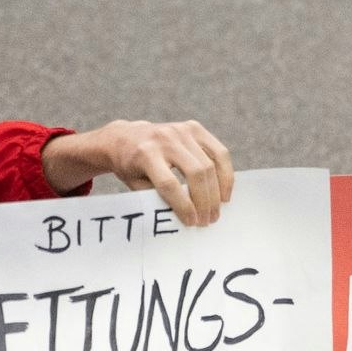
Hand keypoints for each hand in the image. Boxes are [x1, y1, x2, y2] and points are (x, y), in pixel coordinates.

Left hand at [44, 119, 238, 225]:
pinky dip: (226, 174)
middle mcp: (165, 138)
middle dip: (204, 202)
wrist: (125, 137)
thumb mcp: (135, 184)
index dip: (183, 206)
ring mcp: (182, 130)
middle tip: (207, 221)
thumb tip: (184, 218)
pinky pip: (219, 152)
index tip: (191, 223)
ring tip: (215, 212)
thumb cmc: (130, 166)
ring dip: (217, 193)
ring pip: (210, 164)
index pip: (169, 184)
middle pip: (195, 173)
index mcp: (145, 153)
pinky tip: (224, 194)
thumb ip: (156, 198)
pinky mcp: (195, 128)